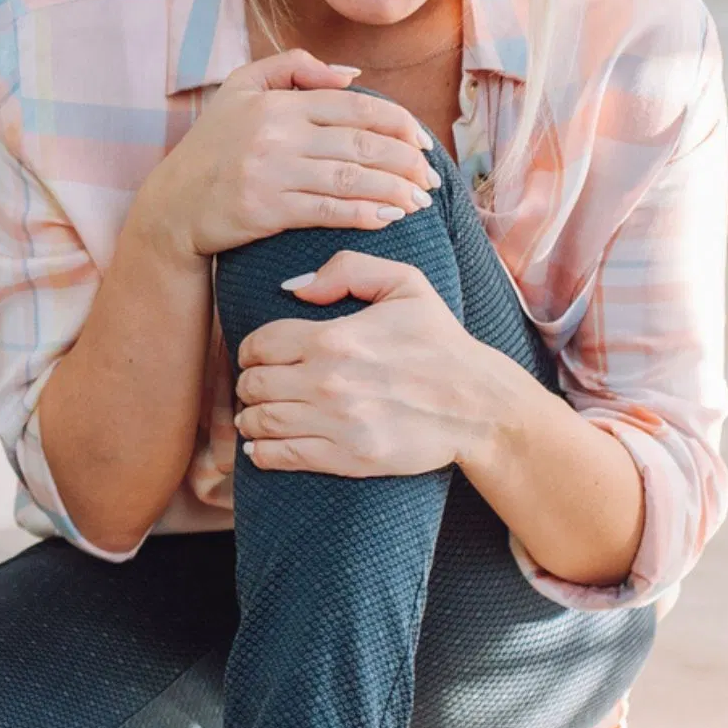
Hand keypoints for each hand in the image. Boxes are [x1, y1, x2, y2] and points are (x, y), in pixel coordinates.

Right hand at [133, 49, 438, 266]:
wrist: (172, 206)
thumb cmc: (213, 148)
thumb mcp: (241, 89)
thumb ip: (293, 69)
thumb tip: (350, 74)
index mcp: (279, 101)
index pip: (356, 106)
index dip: (398, 123)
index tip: (422, 142)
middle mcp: (277, 132)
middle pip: (361, 143)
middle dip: (405, 161)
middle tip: (430, 178)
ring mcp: (272, 171)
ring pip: (351, 178)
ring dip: (394, 190)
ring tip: (420, 202)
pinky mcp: (266, 209)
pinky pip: (328, 211)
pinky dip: (364, 214)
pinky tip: (389, 218)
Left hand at [233, 251, 498, 475]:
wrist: (478, 404)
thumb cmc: (441, 342)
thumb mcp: (405, 283)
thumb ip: (348, 269)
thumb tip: (295, 289)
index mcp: (335, 337)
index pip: (260, 344)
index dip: (251, 349)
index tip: (259, 356)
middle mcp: (329, 381)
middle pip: (253, 383)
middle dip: (249, 383)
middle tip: (258, 385)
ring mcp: (336, 423)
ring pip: (260, 421)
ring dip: (250, 418)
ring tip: (257, 415)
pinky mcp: (347, 458)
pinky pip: (280, 457)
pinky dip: (261, 452)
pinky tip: (262, 445)